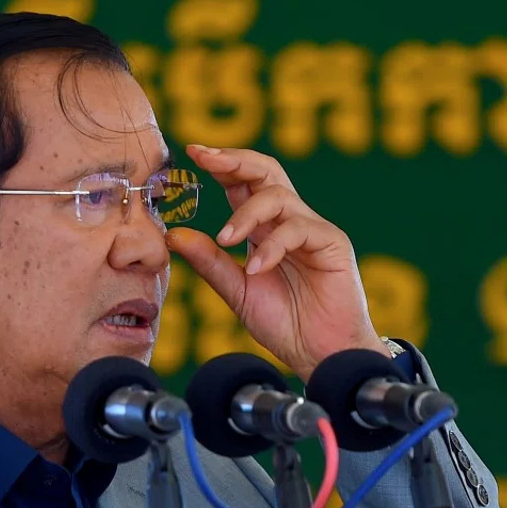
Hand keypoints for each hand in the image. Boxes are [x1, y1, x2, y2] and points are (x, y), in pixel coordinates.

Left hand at [165, 145, 389, 381]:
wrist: (319, 355)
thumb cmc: (285, 323)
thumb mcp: (237, 291)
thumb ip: (209, 262)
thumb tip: (174, 234)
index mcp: (265, 229)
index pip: (242, 183)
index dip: (220, 165)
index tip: (192, 152)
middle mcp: (289, 221)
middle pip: (266, 171)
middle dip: (234, 160)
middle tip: (204, 158)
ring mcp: (313, 230)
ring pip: (278, 196)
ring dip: (246, 213)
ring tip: (226, 238)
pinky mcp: (333, 243)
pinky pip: (298, 229)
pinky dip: (273, 247)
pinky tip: (256, 269)